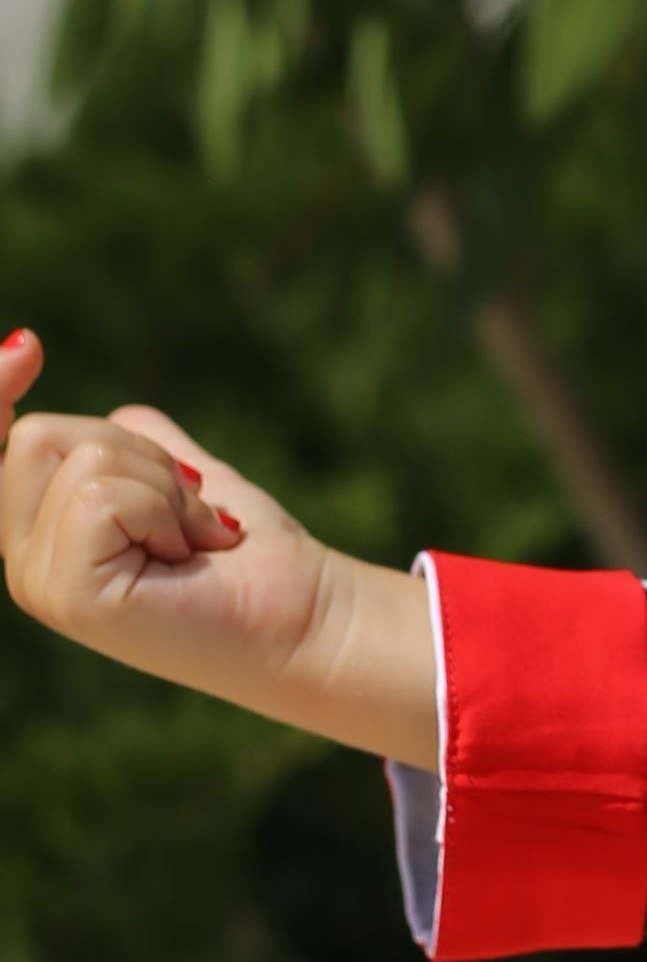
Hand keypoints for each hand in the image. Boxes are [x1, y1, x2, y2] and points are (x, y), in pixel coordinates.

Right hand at [0, 328, 438, 768]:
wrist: (303, 613)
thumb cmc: (248, 551)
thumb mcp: (181, 480)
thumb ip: (138, 447)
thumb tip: (122, 412)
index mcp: (40, 532)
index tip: (29, 348)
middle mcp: (24, 561)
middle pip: (38, 434)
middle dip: (131, 448)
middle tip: (185, 507)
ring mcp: (38, 583)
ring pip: (79, 458)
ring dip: (160, 482)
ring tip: (191, 535)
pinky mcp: (67, 594)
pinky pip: (100, 494)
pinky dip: (164, 508)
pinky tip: (187, 553)